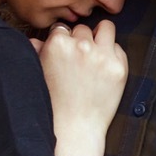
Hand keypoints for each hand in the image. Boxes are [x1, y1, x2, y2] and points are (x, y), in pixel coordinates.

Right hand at [33, 21, 126, 137]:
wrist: (74, 127)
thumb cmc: (53, 102)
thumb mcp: (39, 73)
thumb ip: (38, 51)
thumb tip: (36, 39)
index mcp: (57, 44)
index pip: (63, 28)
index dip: (63, 40)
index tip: (65, 53)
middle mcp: (81, 46)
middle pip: (83, 29)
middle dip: (81, 40)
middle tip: (79, 59)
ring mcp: (102, 56)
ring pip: (106, 28)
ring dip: (101, 38)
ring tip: (96, 54)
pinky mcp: (119, 68)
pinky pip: (119, 48)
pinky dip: (112, 56)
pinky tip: (103, 71)